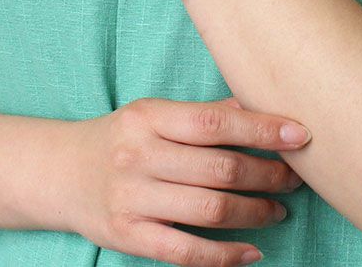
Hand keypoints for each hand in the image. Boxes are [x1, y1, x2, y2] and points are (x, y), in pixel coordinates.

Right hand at [65, 96, 310, 266]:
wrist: (61, 172)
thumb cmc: (121, 137)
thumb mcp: (154, 113)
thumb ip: (202, 114)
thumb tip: (255, 109)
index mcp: (148, 117)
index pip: (214, 123)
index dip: (262, 129)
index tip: (300, 135)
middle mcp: (139, 156)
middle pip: (218, 169)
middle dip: (267, 174)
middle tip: (295, 177)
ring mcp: (132, 199)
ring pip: (208, 210)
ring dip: (254, 212)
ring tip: (279, 209)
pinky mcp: (129, 236)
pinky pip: (185, 251)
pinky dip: (225, 255)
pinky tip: (253, 251)